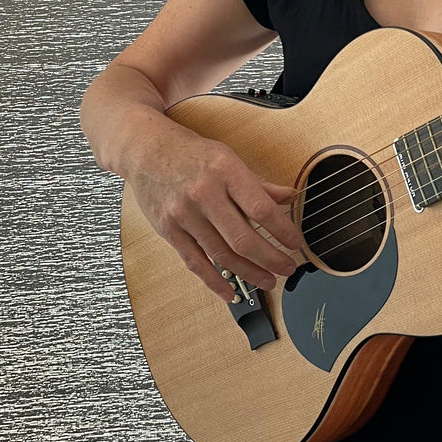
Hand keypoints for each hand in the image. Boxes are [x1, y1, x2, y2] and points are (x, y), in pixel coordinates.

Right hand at [126, 114, 302, 303]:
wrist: (146, 150)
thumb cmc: (191, 153)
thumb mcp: (228, 158)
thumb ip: (259, 184)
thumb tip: (290, 196)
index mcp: (225, 171)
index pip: (261, 209)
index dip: (283, 231)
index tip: (295, 243)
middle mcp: (204, 193)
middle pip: (243, 238)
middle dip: (270, 259)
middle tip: (287, 268)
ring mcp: (184, 214)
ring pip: (222, 254)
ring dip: (248, 273)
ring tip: (267, 281)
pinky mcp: (168, 230)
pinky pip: (195, 262)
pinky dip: (214, 281)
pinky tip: (231, 292)